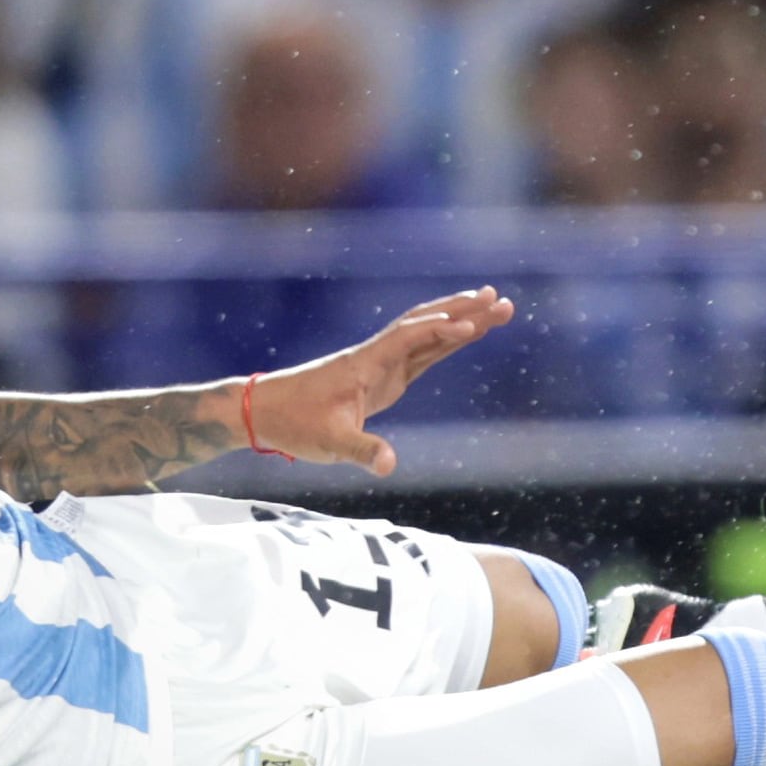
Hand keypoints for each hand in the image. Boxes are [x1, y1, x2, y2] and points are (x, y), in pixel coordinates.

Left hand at [242, 288, 516, 475]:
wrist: (264, 411)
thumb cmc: (295, 423)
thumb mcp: (329, 443)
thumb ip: (362, 451)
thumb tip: (391, 466)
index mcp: (366, 363)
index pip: (409, 338)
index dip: (439, 330)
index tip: (472, 324)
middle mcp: (377, 355)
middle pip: (426, 323)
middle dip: (463, 310)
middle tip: (501, 299)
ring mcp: (381, 363)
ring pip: (428, 333)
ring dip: (461, 318)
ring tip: (497, 307)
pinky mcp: (383, 376)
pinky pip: (423, 351)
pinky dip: (448, 338)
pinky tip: (468, 331)